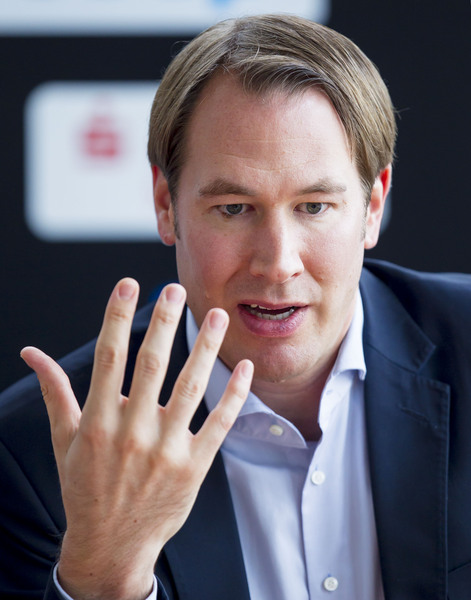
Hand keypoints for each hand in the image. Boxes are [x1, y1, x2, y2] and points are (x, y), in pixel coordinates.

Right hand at [21, 279, 252, 599]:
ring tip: (216, 316)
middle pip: (152, 364)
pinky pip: (219, 423)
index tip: (126, 285)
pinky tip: (243, 368)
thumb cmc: (87, 488)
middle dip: (164, 322)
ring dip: (206, 349)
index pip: (109, 357)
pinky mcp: (193, 466)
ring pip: (191, 387)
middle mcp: (133, 432)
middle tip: (176, 290)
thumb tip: (32, 353)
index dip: (116, 316)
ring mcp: (166, 450)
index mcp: (99, 421)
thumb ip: (55, 392)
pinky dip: (234, 394)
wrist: (111, 546)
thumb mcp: (66, 440)